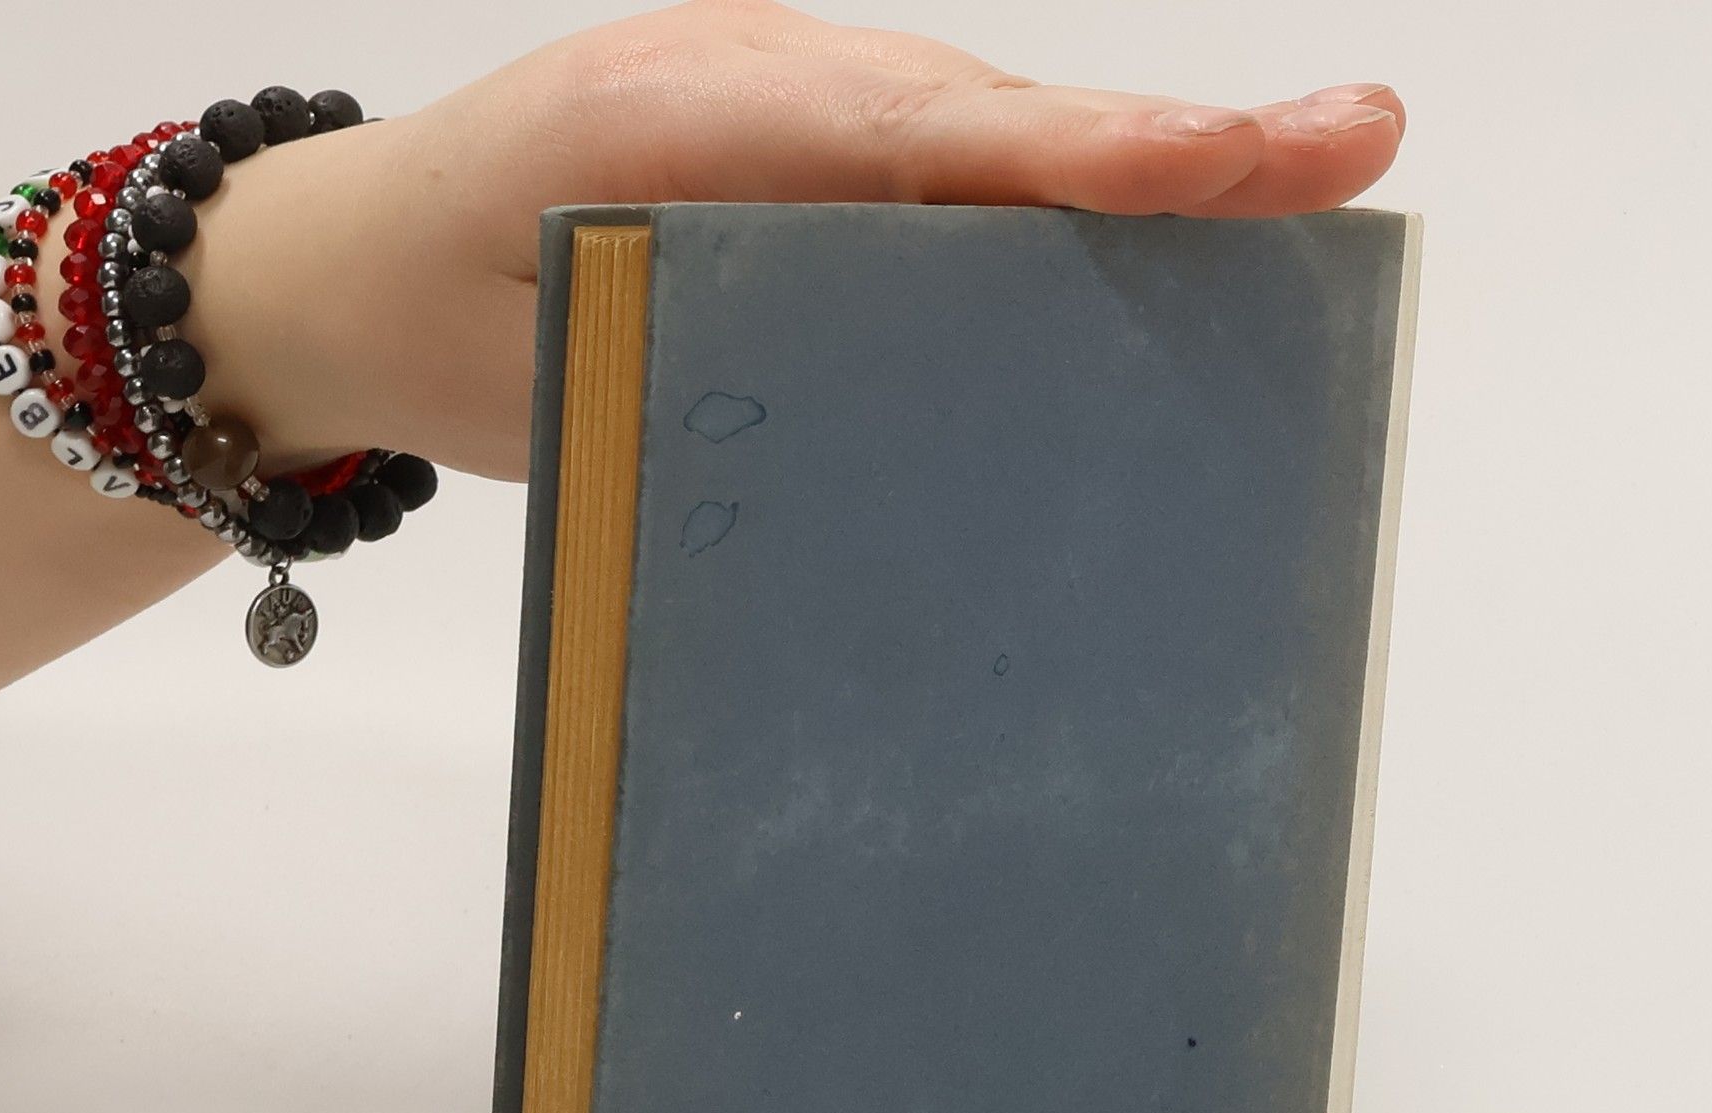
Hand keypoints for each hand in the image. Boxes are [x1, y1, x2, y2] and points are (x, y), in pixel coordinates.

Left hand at [181, 0, 1404, 481]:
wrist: (363, 269)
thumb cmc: (446, 294)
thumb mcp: (552, 328)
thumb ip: (702, 333)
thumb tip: (885, 407)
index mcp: (713, 108)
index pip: (941, 127)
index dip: (1101, 150)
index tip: (1246, 159)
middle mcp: (787, 107)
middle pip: (1013, 133)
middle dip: (1178, 150)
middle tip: (1348, 152)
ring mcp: (811, 149)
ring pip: (1000, 172)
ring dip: (1140, 198)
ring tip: (1300, 216)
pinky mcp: (819, 214)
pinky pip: (953, 218)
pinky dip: (1054, 245)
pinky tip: (1142, 301)